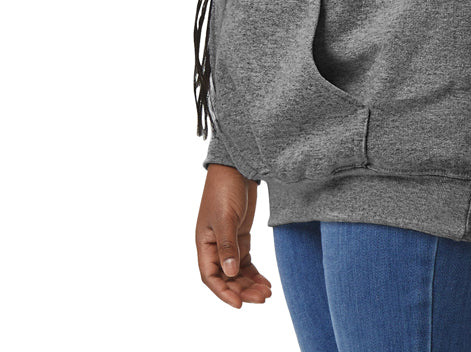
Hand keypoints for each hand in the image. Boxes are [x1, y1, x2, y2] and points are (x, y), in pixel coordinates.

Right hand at [196, 164, 272, 307]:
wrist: (237, 167)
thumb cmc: (225, 189)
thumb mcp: (225, 218)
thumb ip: (227, 246)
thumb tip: (229, 274)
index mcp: (204, 244)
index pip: (210, 277)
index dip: (223, 293)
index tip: (240, 304)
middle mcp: (214, 247)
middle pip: (226, 278)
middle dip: (243, 290)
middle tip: (262, 298)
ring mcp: (228, 242)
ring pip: (237, 272)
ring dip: (250, 284)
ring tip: (267, 293)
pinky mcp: (241, 236)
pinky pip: (246, 261)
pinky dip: (254, 273)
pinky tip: (265, 282)